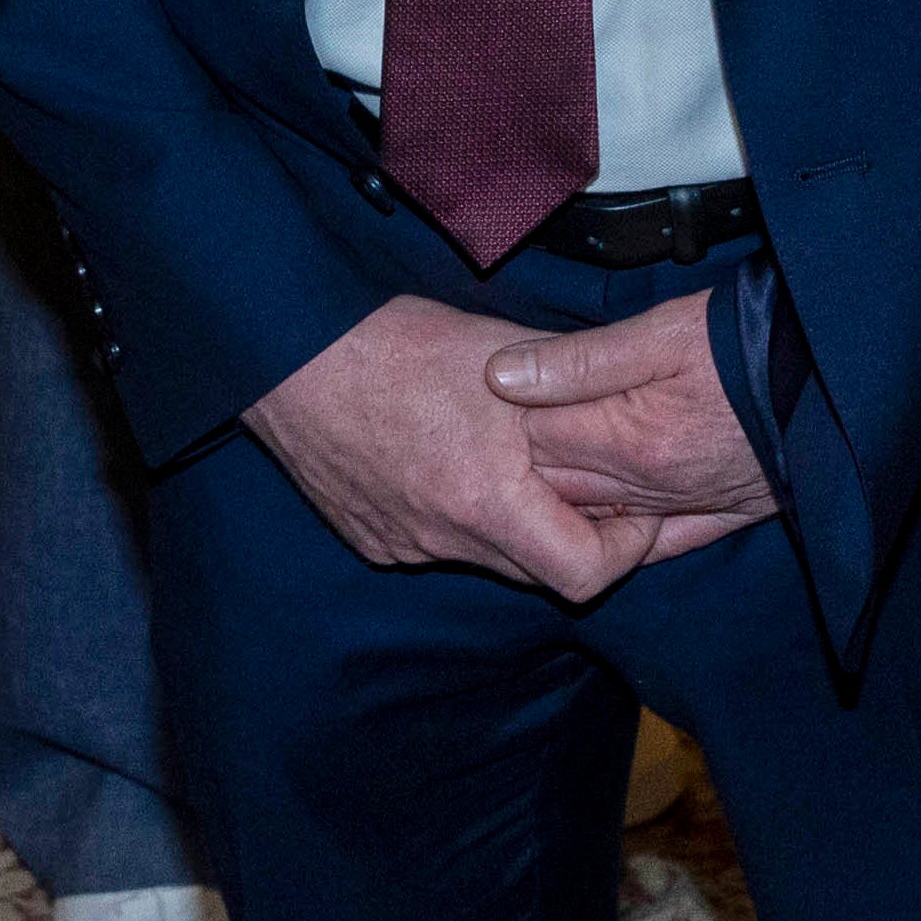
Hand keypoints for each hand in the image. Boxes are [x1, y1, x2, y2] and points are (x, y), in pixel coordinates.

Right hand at [246, 297, 670, 596]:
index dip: (625, 552)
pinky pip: (434, 543)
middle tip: (585, 480)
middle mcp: (444, 538)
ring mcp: (403, 544)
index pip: (585, 575)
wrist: (287, 355)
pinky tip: (444, 460)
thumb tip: (632, 394)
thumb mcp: (502, 351)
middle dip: (571, 532)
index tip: (633, 514)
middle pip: (537, 569)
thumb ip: (571, 386)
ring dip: (509, 521)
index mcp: (486, 500)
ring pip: (485, 555)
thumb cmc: (395, 344)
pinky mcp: (370, 539)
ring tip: (505, 458)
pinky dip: (455, 516)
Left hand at [486, 290, 778, 564]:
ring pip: (604, 520)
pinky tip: (606, 529)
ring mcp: (690, 504)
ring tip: (528, 486)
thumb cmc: (746, 340)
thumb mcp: (661, 331)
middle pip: (563, 487)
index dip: (506, 420)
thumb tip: (500, 377)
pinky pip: (664, 540)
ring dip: (565, 506)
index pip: (540, 440)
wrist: (834, 372)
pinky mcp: (727, 511)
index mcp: (632, 439)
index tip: (483, 403)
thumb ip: (579, 360)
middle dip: (523, 467)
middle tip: (490, 445)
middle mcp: (655, 485)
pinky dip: (630, 538)